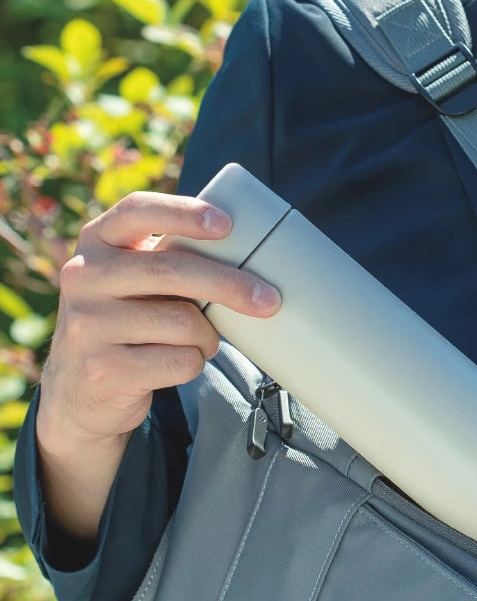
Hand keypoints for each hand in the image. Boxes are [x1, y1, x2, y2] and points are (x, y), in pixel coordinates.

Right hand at [38, 190, 282, 451]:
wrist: (83, 389)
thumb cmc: (131, 323)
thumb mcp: (134, 283)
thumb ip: (170, 263)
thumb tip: (254, 261)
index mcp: (96, 242)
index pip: (137, 211)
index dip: (183, 212)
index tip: (227, 224)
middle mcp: (83, 276)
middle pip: (171, 270)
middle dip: (229, 285)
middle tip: (270, 300)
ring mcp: (87, 323)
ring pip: (183, 322)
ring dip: (208, 337)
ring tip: (201, 342)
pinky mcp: (104, 368)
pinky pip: (181, 361)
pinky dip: (195, 363)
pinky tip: (178, 363)